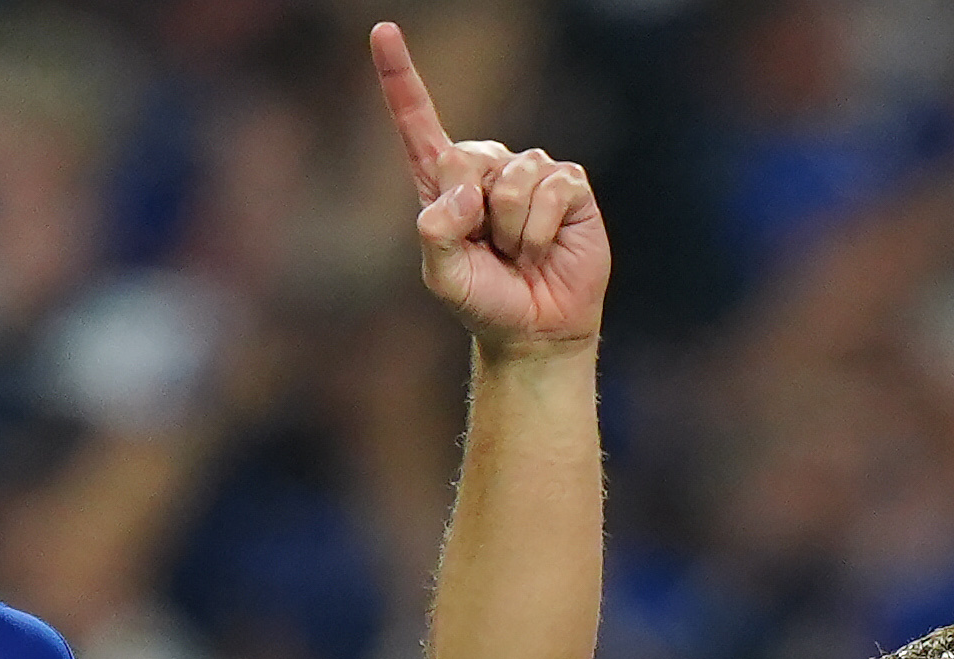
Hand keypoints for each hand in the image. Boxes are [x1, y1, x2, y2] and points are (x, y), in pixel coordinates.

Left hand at [371, 21, 608, 352]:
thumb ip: (436, 231)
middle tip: (491, 248)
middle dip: (475, 212)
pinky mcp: (569, 186)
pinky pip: (551, 189)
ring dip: (513, 230)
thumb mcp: (442, 275)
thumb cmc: (485, 301)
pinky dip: (541, 229)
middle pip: (466, 157)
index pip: (418, 121)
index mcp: (444, 182)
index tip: (383, 32)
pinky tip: (544, 247)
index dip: (401, 77)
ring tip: (519, 253)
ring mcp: (531, 171)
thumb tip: (468, 192)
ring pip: (513, 179)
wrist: (536, 331)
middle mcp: (487, 167)